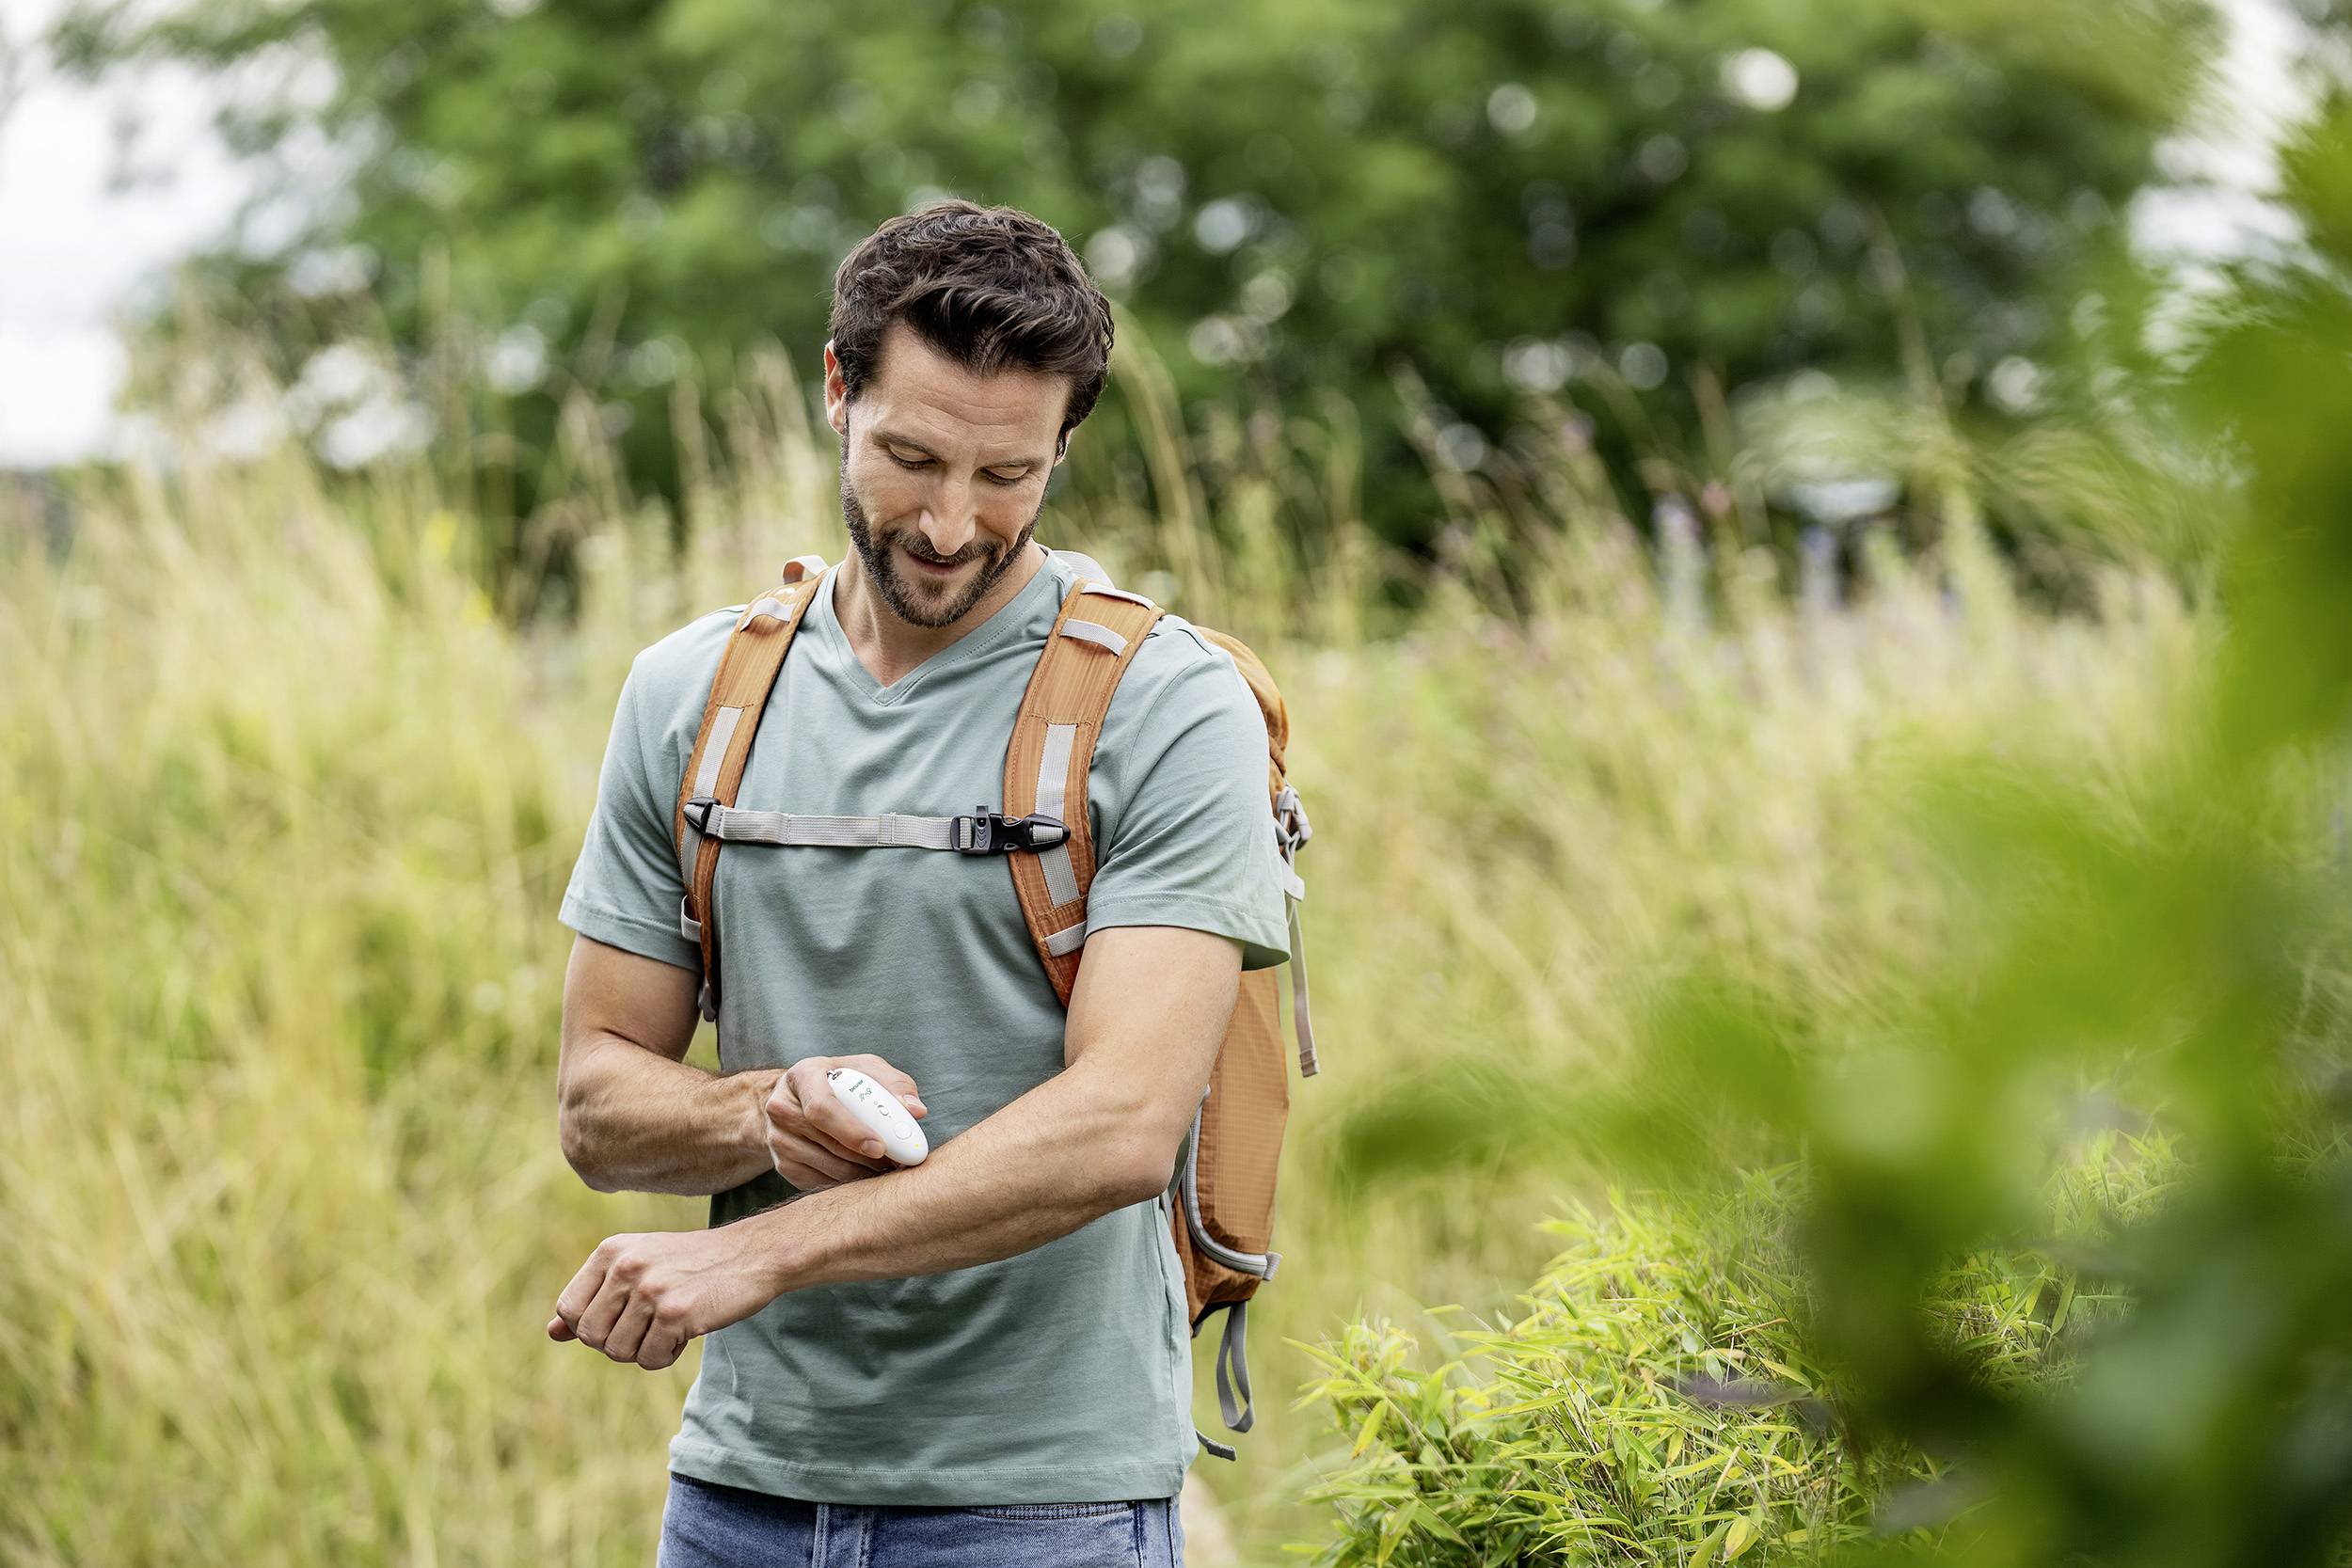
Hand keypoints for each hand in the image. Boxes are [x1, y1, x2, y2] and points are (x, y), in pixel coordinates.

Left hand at [545, 1225, 778, 1369]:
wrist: (751, 1256)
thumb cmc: (691, 1265)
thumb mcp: (638, 1269)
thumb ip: (594, 1299)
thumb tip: (551, 1334)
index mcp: (611, 1251)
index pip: (568, 1309)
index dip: (592, 1326)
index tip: (623, 1318)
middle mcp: (626, 1266)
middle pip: (590, 1335)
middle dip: (617, 1342)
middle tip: (648, 1327)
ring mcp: (650, 1289)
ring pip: (617, 1352)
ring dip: (643, 1351)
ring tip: (668, 1328)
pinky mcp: (676, 1313)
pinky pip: (649, 1360)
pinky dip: (666, 1356)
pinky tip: (686, 1334)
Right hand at [764, 1054, 925, 1189]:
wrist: (800, 1098)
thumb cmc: (841, 1081)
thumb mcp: (867, 1071)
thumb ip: (894, 1085)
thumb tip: (915, 1111)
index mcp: (803, 1076)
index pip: (822, 1108)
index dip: (852, 1130)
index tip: (881, 1147)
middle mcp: (782, 1107)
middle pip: (825, 1141)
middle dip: (865, 1157)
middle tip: (896, 1164)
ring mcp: (778, 1139)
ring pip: (825, 1166)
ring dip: (860, 1173)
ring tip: (887, 1169)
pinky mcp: (782, 1165)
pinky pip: (818, 1182)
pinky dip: (846, 1183)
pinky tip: (866, 1176)